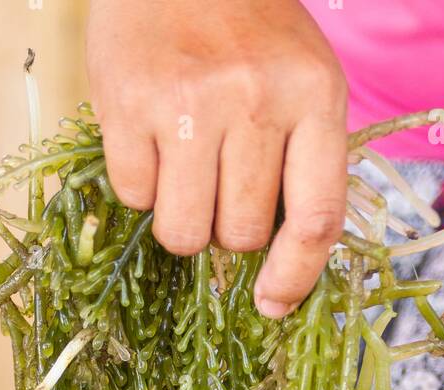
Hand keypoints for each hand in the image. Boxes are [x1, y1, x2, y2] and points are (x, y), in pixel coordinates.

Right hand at [86, 0, 347, 316]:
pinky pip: (134, 198)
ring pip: (184, 232)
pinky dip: (140, 184)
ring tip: (182, 170)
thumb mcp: (302, 80)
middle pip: (238, 235)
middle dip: (224, 229)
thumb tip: (279, 274)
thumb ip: (302, 163)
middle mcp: (255, 100)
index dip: (295, 277)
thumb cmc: (247, 30)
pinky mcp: (128, 104)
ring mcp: (189, 103)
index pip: (315, 218)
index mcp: (314, 96)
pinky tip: (149, 140)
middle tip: (217, 183)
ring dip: (181, 220)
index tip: (273, 304)